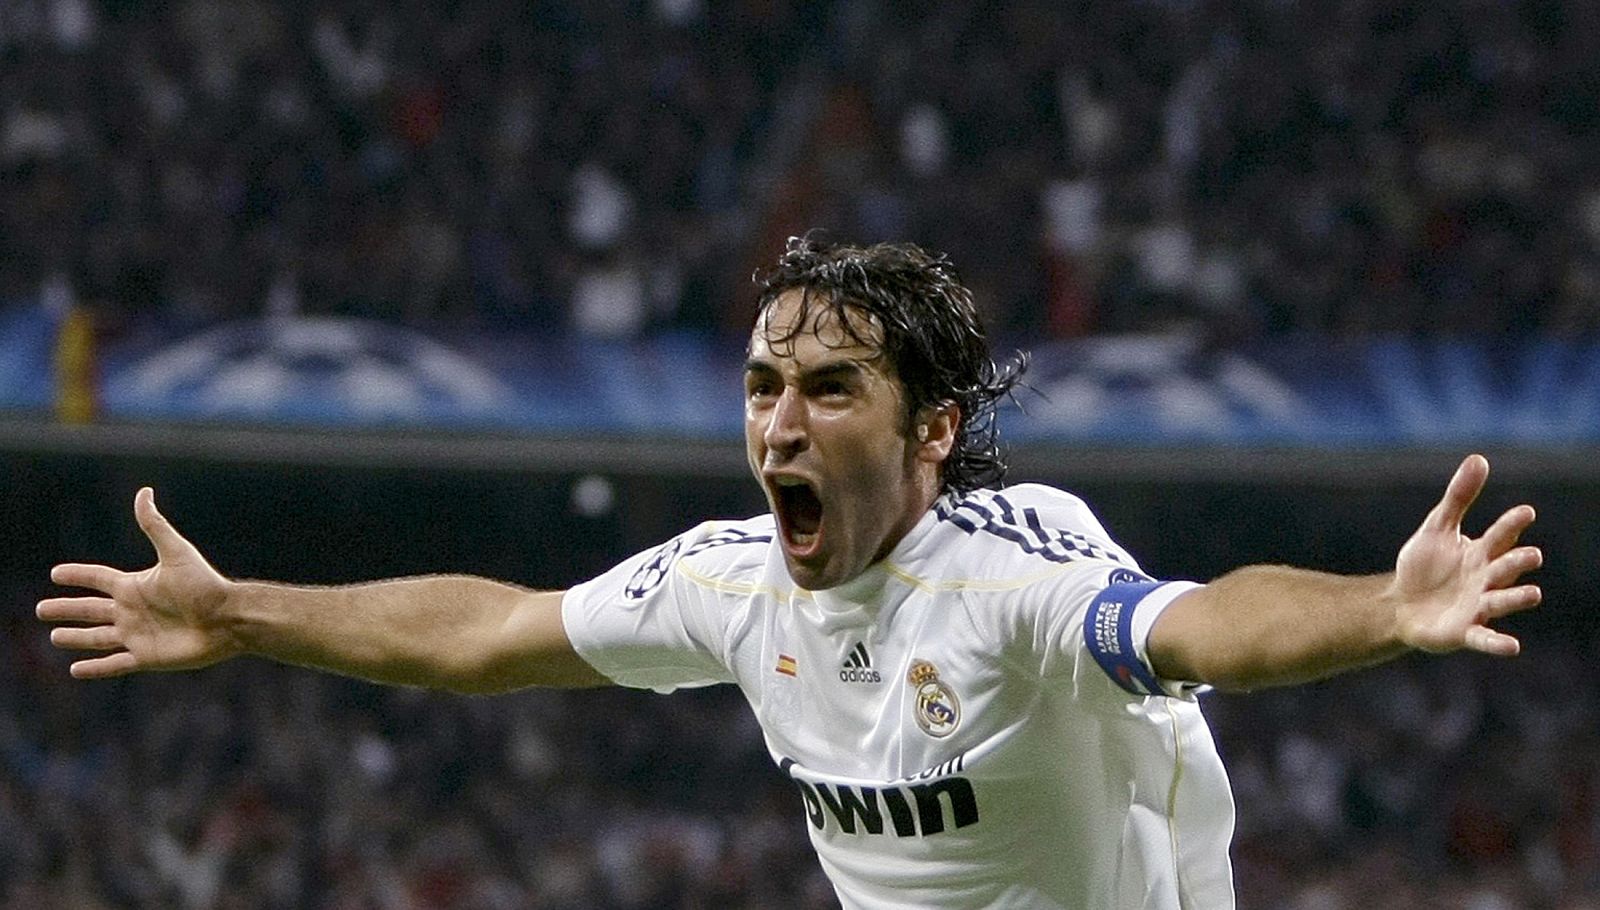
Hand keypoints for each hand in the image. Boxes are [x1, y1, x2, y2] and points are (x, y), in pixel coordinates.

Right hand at [37, 488, 239, 678]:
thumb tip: (144, 492)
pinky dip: (95, 668)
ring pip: (97, 638)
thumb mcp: (176, 552)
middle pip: (90, 610)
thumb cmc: (205, 585)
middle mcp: (133, 610)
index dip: (78, 575)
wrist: (228, 619)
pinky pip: (113, 664)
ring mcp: (138, 635)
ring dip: (75, 638)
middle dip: (66, 609)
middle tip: (41, 610)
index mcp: (136, 586)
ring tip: (54, 637)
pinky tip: (76, 669)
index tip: (56, 573)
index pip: (98, 579)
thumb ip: (155, 525)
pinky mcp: (146, 657)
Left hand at [1392, 454, 1541, 655]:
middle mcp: (1486, 580)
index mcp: (1481, 554)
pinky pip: (1485, 638)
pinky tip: (1513, 646)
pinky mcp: (1465, 631)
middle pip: (1506, 569)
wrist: (1400, 604)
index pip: (1500, 536)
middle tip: (1532, 554)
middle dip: (1518, 562)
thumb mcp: (1438, 528)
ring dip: (1517, 599)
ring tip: (1534, 594)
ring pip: (1502, 601)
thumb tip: (1479, 458)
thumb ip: (1459, 498)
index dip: (1511, 525)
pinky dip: (1498, 643)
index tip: (1525, 512)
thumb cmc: (1425, 566)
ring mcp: (1478, 606)